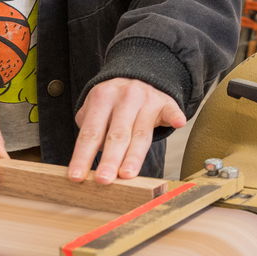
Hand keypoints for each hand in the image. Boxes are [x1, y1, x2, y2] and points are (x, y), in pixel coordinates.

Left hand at [69, 79, 185, 181]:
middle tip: (103, 180)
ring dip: (134, 155)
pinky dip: (175, 116)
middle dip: (110, 159)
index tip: (77, 177)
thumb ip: (91, 131)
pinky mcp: (165, 102)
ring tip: (127, 174)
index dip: (83, 156)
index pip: (91, 132)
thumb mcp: (95, 108)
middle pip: (117, 134)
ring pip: (141, 133)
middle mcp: (124, 97)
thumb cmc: (112, 102)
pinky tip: (179, 123)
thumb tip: (88, 164)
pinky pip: (171, 110)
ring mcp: (147, 99)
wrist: (138, 75)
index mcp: (102, 98)